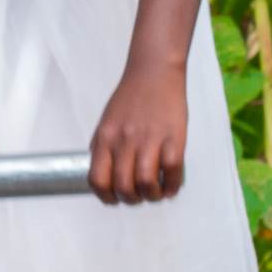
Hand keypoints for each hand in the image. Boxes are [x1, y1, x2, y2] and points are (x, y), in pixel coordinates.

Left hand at [89, 65, 187, 204]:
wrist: (154, 72)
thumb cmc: (131, 97)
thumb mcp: (107, 121)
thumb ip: (103, 147)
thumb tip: (103, 174)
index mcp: (106, 138)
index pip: (97, 179)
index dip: (105, 197)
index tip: (113, 200)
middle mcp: (125, 141)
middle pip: (123, 186)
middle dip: (131, 199)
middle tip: (137, 197)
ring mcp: (150, 139)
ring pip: (146, 183)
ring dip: (151, 196)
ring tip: (154, 193)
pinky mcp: (174, 138)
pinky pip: (172, 171)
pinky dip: (172, 186)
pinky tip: (170, 187)